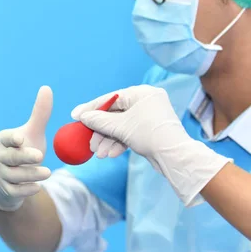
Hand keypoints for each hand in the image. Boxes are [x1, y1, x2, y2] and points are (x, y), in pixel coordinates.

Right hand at [0, 86, 52, 210]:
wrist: (8, 181)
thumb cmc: (22, 152)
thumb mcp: (32, 133)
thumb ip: (40, 113)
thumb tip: (46, 87)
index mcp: (2, 140)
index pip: (5, 138)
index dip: (12, 139)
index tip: (21, 139)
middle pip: (10, 158)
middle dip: (24, 157)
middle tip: (40, 155)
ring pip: (14, 176)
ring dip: (31, 174)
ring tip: (48, 172)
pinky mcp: (4, 190)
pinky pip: (14, 191)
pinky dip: (26, 190)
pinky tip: (37, 187)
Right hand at [71, 85, 231, 205]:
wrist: (175, 158)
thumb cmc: (150, 135)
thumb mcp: (120, 127)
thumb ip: (99, 120)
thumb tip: (83, 116)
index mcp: (141, 93)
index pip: (110, 98)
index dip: (91, 108)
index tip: (75, 116)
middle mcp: (146, 102)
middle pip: (114, 114)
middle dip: (100, 131)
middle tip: (88, 142)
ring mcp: (148, 117)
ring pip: (121, 127)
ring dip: (108, 140)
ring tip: (98, 154)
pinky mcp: (150, 131)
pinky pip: (129, 134)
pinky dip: (119, 143)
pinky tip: (110, 154)